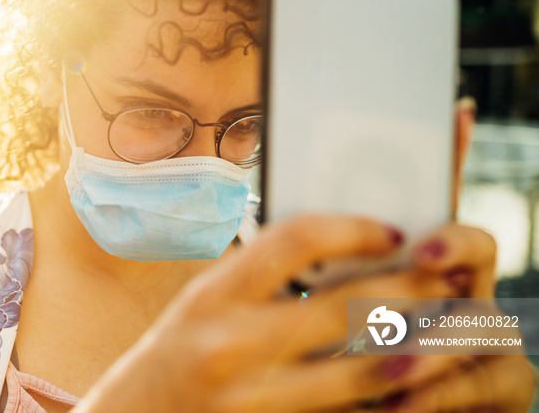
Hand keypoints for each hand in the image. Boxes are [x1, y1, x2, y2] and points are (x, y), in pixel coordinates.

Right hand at [73, 216, 529, 412]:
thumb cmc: (175, 349)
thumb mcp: (205, 298)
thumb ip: (260, 274)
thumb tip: (336, 248)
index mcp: (213, 293)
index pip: (294, 241)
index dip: (352, 229)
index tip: (393, 231)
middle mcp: (231, 342)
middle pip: (344, 306)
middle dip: (408, 288)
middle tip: (448, 276)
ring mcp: (254, 395)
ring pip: (361, 369)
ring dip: (417, 347)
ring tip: (449, 329)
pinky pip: (345, 411)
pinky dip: (384, 393)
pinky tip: (409, 377)